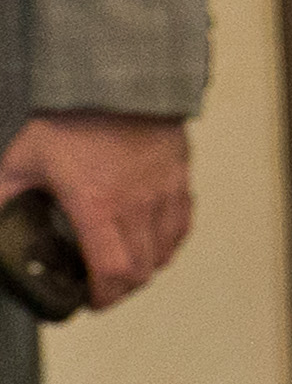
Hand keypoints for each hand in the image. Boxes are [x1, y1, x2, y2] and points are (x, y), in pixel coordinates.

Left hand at [0, 115, 187, 309]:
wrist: (117, 82)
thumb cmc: (72, 118)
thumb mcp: (21, 160)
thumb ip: (1, 197)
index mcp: (97, 205)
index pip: (115, 271)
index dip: (104, 297)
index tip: (88, 301)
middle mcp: (137, 205)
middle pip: (143, 270)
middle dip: (121, 289)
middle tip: (101, 289)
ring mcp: (163, 193)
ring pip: (166, 252)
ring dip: (146, 268)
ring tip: (124, 266)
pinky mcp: (179, 179)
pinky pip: (181, 225)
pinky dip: (168, 242)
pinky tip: (152, 240)